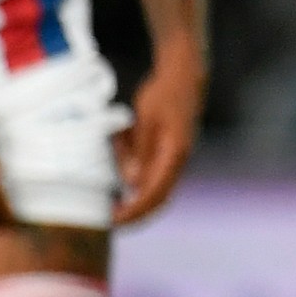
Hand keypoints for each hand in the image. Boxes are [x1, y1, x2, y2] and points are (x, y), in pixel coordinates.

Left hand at [111, 43, 204, 225]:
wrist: (184, 75)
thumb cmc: (164, 93)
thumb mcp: (146, 120)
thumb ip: (140, 151)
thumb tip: (131, 183)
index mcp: (175, 155)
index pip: (155, 193)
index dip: (134, 210)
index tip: (114, 220)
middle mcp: (179, 161)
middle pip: (159, 198)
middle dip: (135, 211)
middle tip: (111, 219)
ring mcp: (176, 157)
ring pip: (156, 188)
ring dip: (135, 196)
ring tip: (112, 195)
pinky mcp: (171, 152)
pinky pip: (154, 174)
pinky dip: (137, 181)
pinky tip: (122, 178)